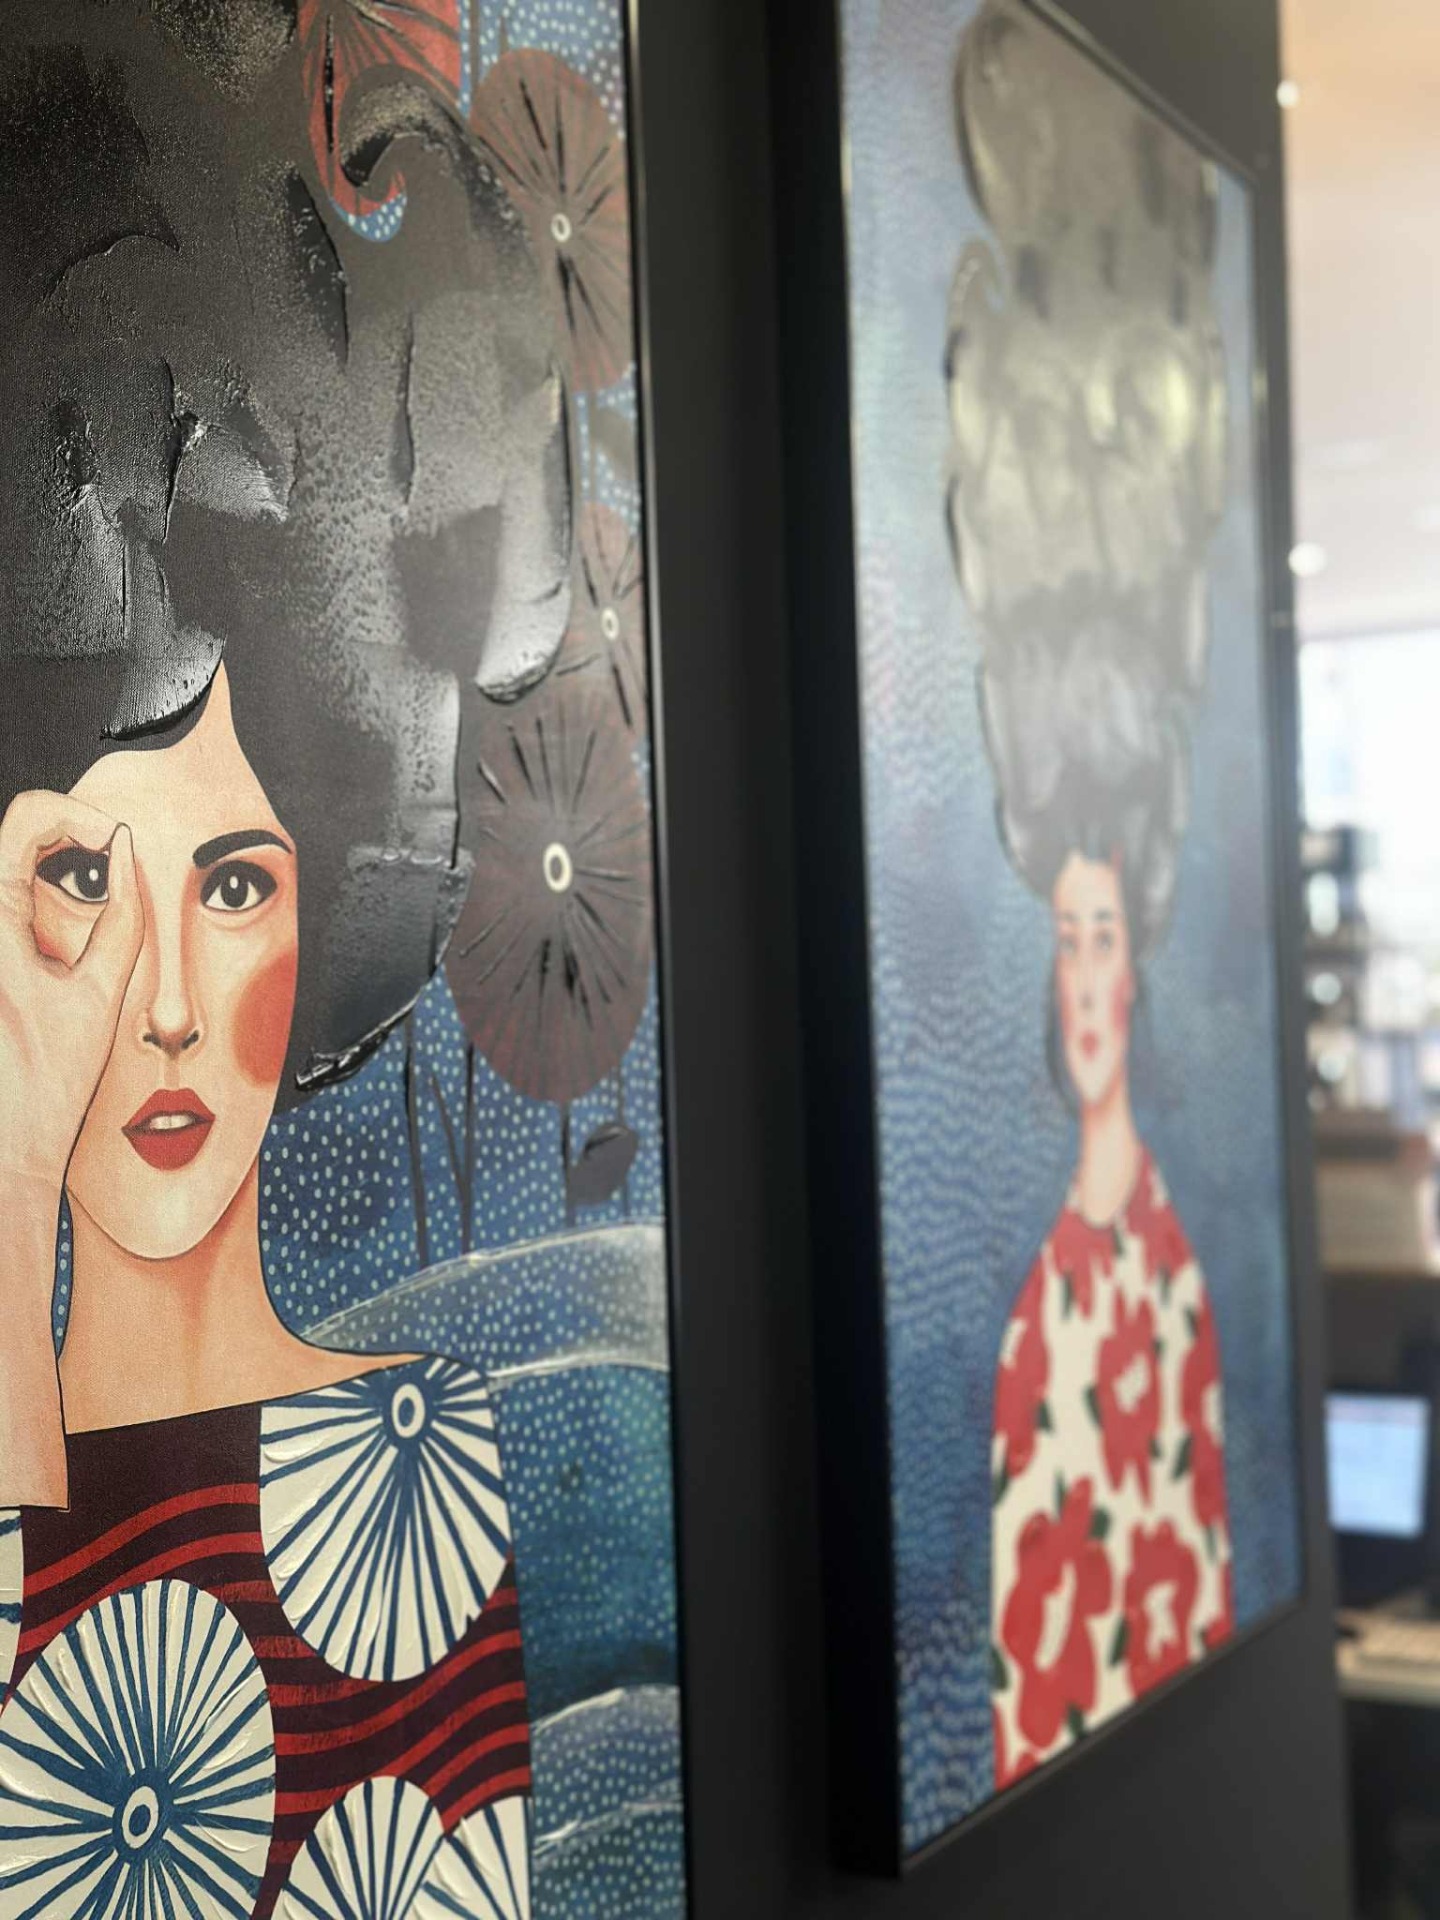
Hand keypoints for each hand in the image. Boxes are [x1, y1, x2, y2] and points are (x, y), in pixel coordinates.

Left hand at [0, 791, 143, 1198]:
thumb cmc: (44, 1088)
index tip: (114, 843)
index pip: (27, 816)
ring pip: (5, 868)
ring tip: (89, 897)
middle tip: (111, 862)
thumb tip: (128, 854)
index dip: (80, 815)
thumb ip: (123, 917)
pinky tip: (55, 938)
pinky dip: (30, 899)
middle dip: (66, 835)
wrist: (4, 1149)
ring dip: (46, 866)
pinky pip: (4, 905)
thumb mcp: (100, 995)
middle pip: (12, 835)